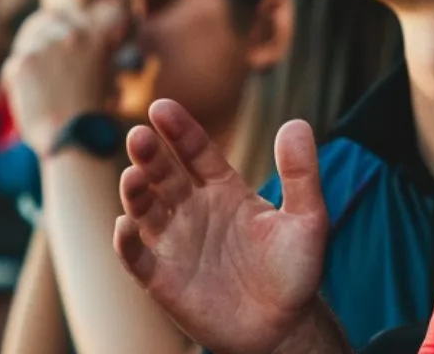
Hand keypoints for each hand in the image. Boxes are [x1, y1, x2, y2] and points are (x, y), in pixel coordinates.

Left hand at [1, 2, 127, 156]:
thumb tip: (86, 46)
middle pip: (43, 22)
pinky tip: (26, 101)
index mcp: (97, 37)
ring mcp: (48, 46)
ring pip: (26, 47)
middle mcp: (74, 35)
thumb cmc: (91, 116)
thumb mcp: (105, 78)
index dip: (56, 23)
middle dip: (35, 37)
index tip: (50, 33)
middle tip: (32, 59)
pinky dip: (15, 85)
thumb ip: (93, 56)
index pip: (67, 14)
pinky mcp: (24, 62)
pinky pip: (12, 68)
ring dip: (27, 64)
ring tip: (34, 90)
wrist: (73, 136)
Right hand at [114, 99, 332, 353]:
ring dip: (134, 194)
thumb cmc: (296, 270)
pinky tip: (125, 226)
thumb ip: (302, 172)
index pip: (195, 151)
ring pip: (146, 211)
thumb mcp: (308, 217)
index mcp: (225, 189)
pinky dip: (128, 243)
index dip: (179, 130)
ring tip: (133, 176)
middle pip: (165, 175)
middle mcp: (194, 210)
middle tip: (139, 136)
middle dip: (150, 155)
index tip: (161, 106)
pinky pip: (138, 258)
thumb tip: (297, 123)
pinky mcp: (165, 280)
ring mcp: (177, 243)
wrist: (286, 326)